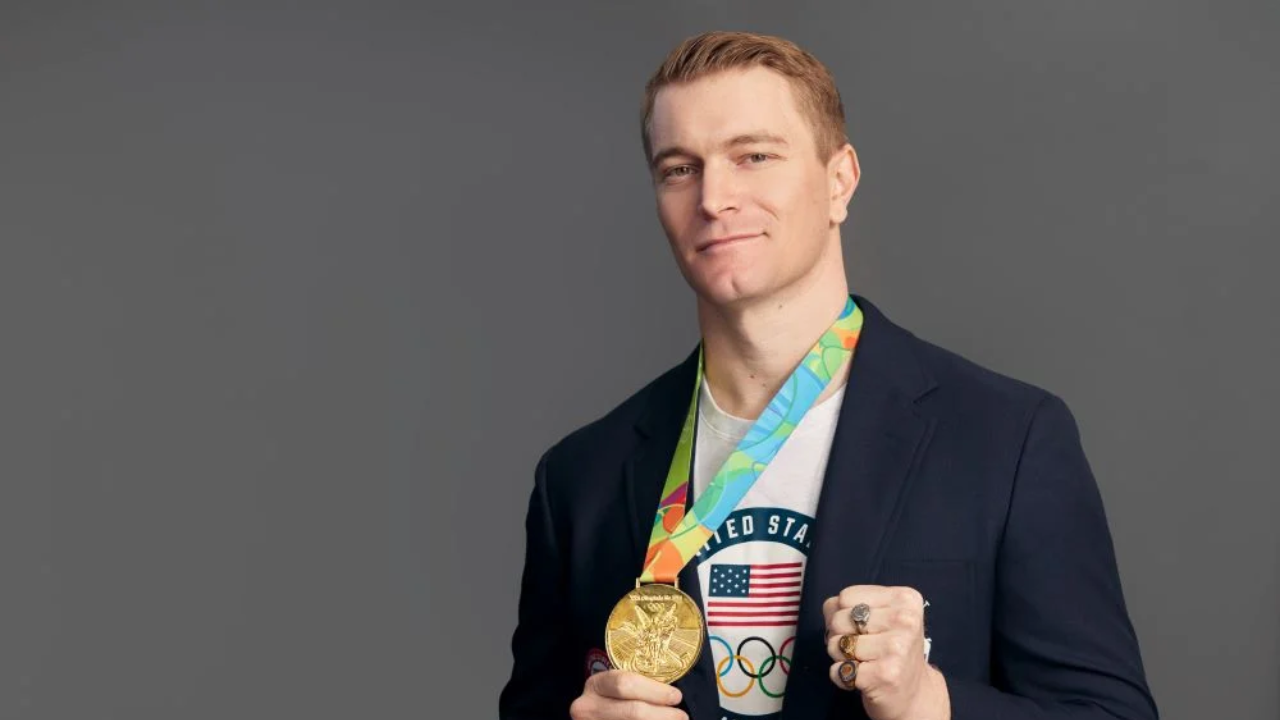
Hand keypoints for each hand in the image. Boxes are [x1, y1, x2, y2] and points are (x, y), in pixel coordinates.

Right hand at [569, 670, 688, 719]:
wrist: (594, 717)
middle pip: (633, 712)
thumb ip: (639, 687)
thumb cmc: (613, 700)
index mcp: (595, 685)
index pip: (626, 684)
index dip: (655, 691)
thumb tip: (675, 696)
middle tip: (682, 716)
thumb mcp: (617, 688)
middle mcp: (588, 708)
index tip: (676, 696)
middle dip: (663, 715)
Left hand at [822, 585, 949, 719]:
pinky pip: (839, 670)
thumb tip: (829, 609)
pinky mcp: (885, 675)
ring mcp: (896, 647)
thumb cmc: (890, 650)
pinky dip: (842, 677)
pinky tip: (862, 678)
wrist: (913, 694)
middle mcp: (905, 620)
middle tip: (862, 648)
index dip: (843, 614)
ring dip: (841, 657)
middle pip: (838, 620)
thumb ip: (849, 605)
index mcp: (904, 599)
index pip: (846, 596)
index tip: (862, 628)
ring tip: (864, 662)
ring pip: (836, 644)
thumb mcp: (879, 616)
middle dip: (840, 636)